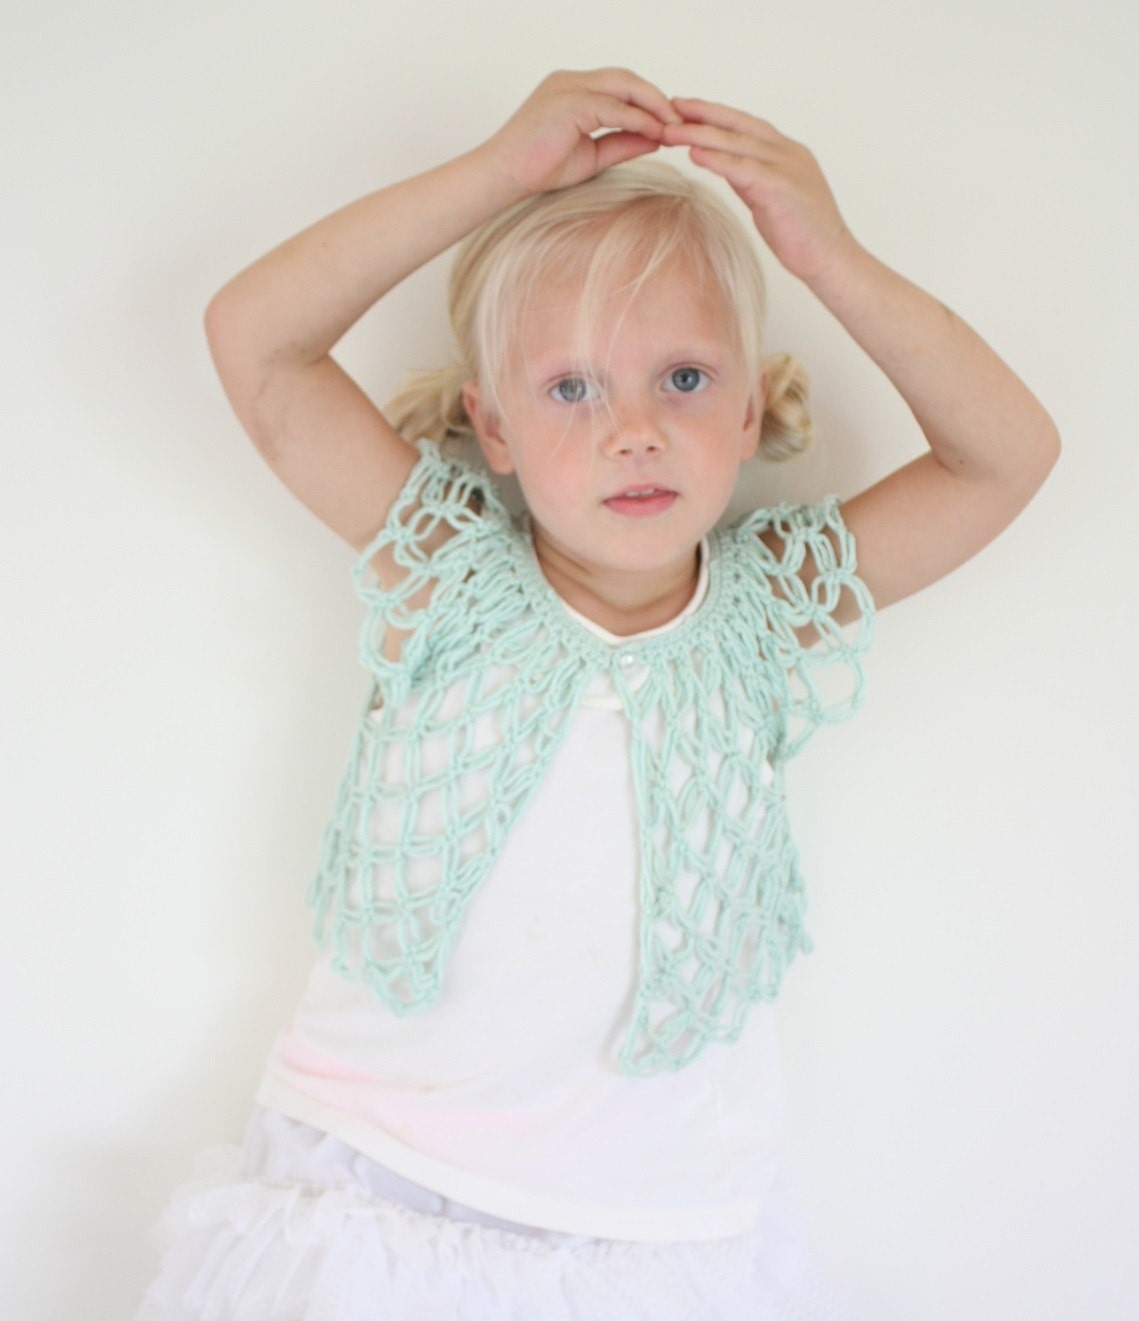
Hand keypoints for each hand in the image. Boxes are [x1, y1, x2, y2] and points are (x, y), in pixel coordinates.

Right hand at [480, 69, 680, 196]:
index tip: (670, 123)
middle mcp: (572, 81)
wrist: (503, 176)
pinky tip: (654, 133)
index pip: (621, 86)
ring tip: (673, 126)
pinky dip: (637, 119)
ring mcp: (568, 88)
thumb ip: (622, 143)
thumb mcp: (592, 156)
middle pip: (626, 78)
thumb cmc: (538, 168)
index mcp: (574, 90)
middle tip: (681, 121)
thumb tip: (655, 139)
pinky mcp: (568, 102)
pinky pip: (612, 107)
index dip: (648, 102)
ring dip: (652, 104)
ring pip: (623, 85)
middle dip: (657, 98)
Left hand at [662, 99, 857, 284]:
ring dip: (701, 134)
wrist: (831, 259)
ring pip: (737, 143)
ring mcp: (786, 167)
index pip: (744, 125)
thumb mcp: (768, 198)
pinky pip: (743, 169)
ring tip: (671, 130)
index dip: (714, 114)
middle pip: (738, 125)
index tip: (684, 108)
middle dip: (702, 114)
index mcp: (785, 152)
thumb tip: (721, 163)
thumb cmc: (800, 234)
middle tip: (670, 106)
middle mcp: (787, 152)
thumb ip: (748, 177)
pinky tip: (695, 154)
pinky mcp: (782, 188)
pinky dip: (718, 160)